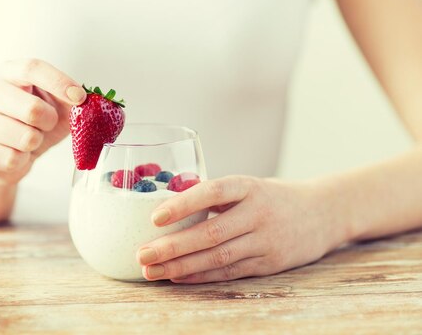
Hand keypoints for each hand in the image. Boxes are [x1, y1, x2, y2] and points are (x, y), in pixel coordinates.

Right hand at [0, 59, 85, 183]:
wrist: (5, 158)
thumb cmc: (34, 126)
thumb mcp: (57, 109)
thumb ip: (73, 102)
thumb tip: (93, 102)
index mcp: (9, 73)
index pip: (32, 68)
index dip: (59, 82)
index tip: (79, 98)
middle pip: (32, 108)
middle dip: (50, 123)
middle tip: (47, 125)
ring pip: (24, 137)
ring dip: (35, 143)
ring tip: (28, 140)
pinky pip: (11, 158)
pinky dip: (22, 160)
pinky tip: (14, 154)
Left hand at [137, 176, 344, 282]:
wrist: (323, 213)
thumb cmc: (271, 197)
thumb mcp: (248, 186)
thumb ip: (215, 196)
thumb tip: (167, 205)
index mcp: (249, 187)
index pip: (214, 192)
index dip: (184, 204)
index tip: (155, 216)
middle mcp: (259, 213)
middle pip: (211, 233)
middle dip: (172, 246)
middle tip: (142, 254)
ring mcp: (266, 241)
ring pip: (218, 257)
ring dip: (181, 267)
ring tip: (151, 271)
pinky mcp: (270, 264)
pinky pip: (230, 272)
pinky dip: (201, 276)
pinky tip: (177, 278)